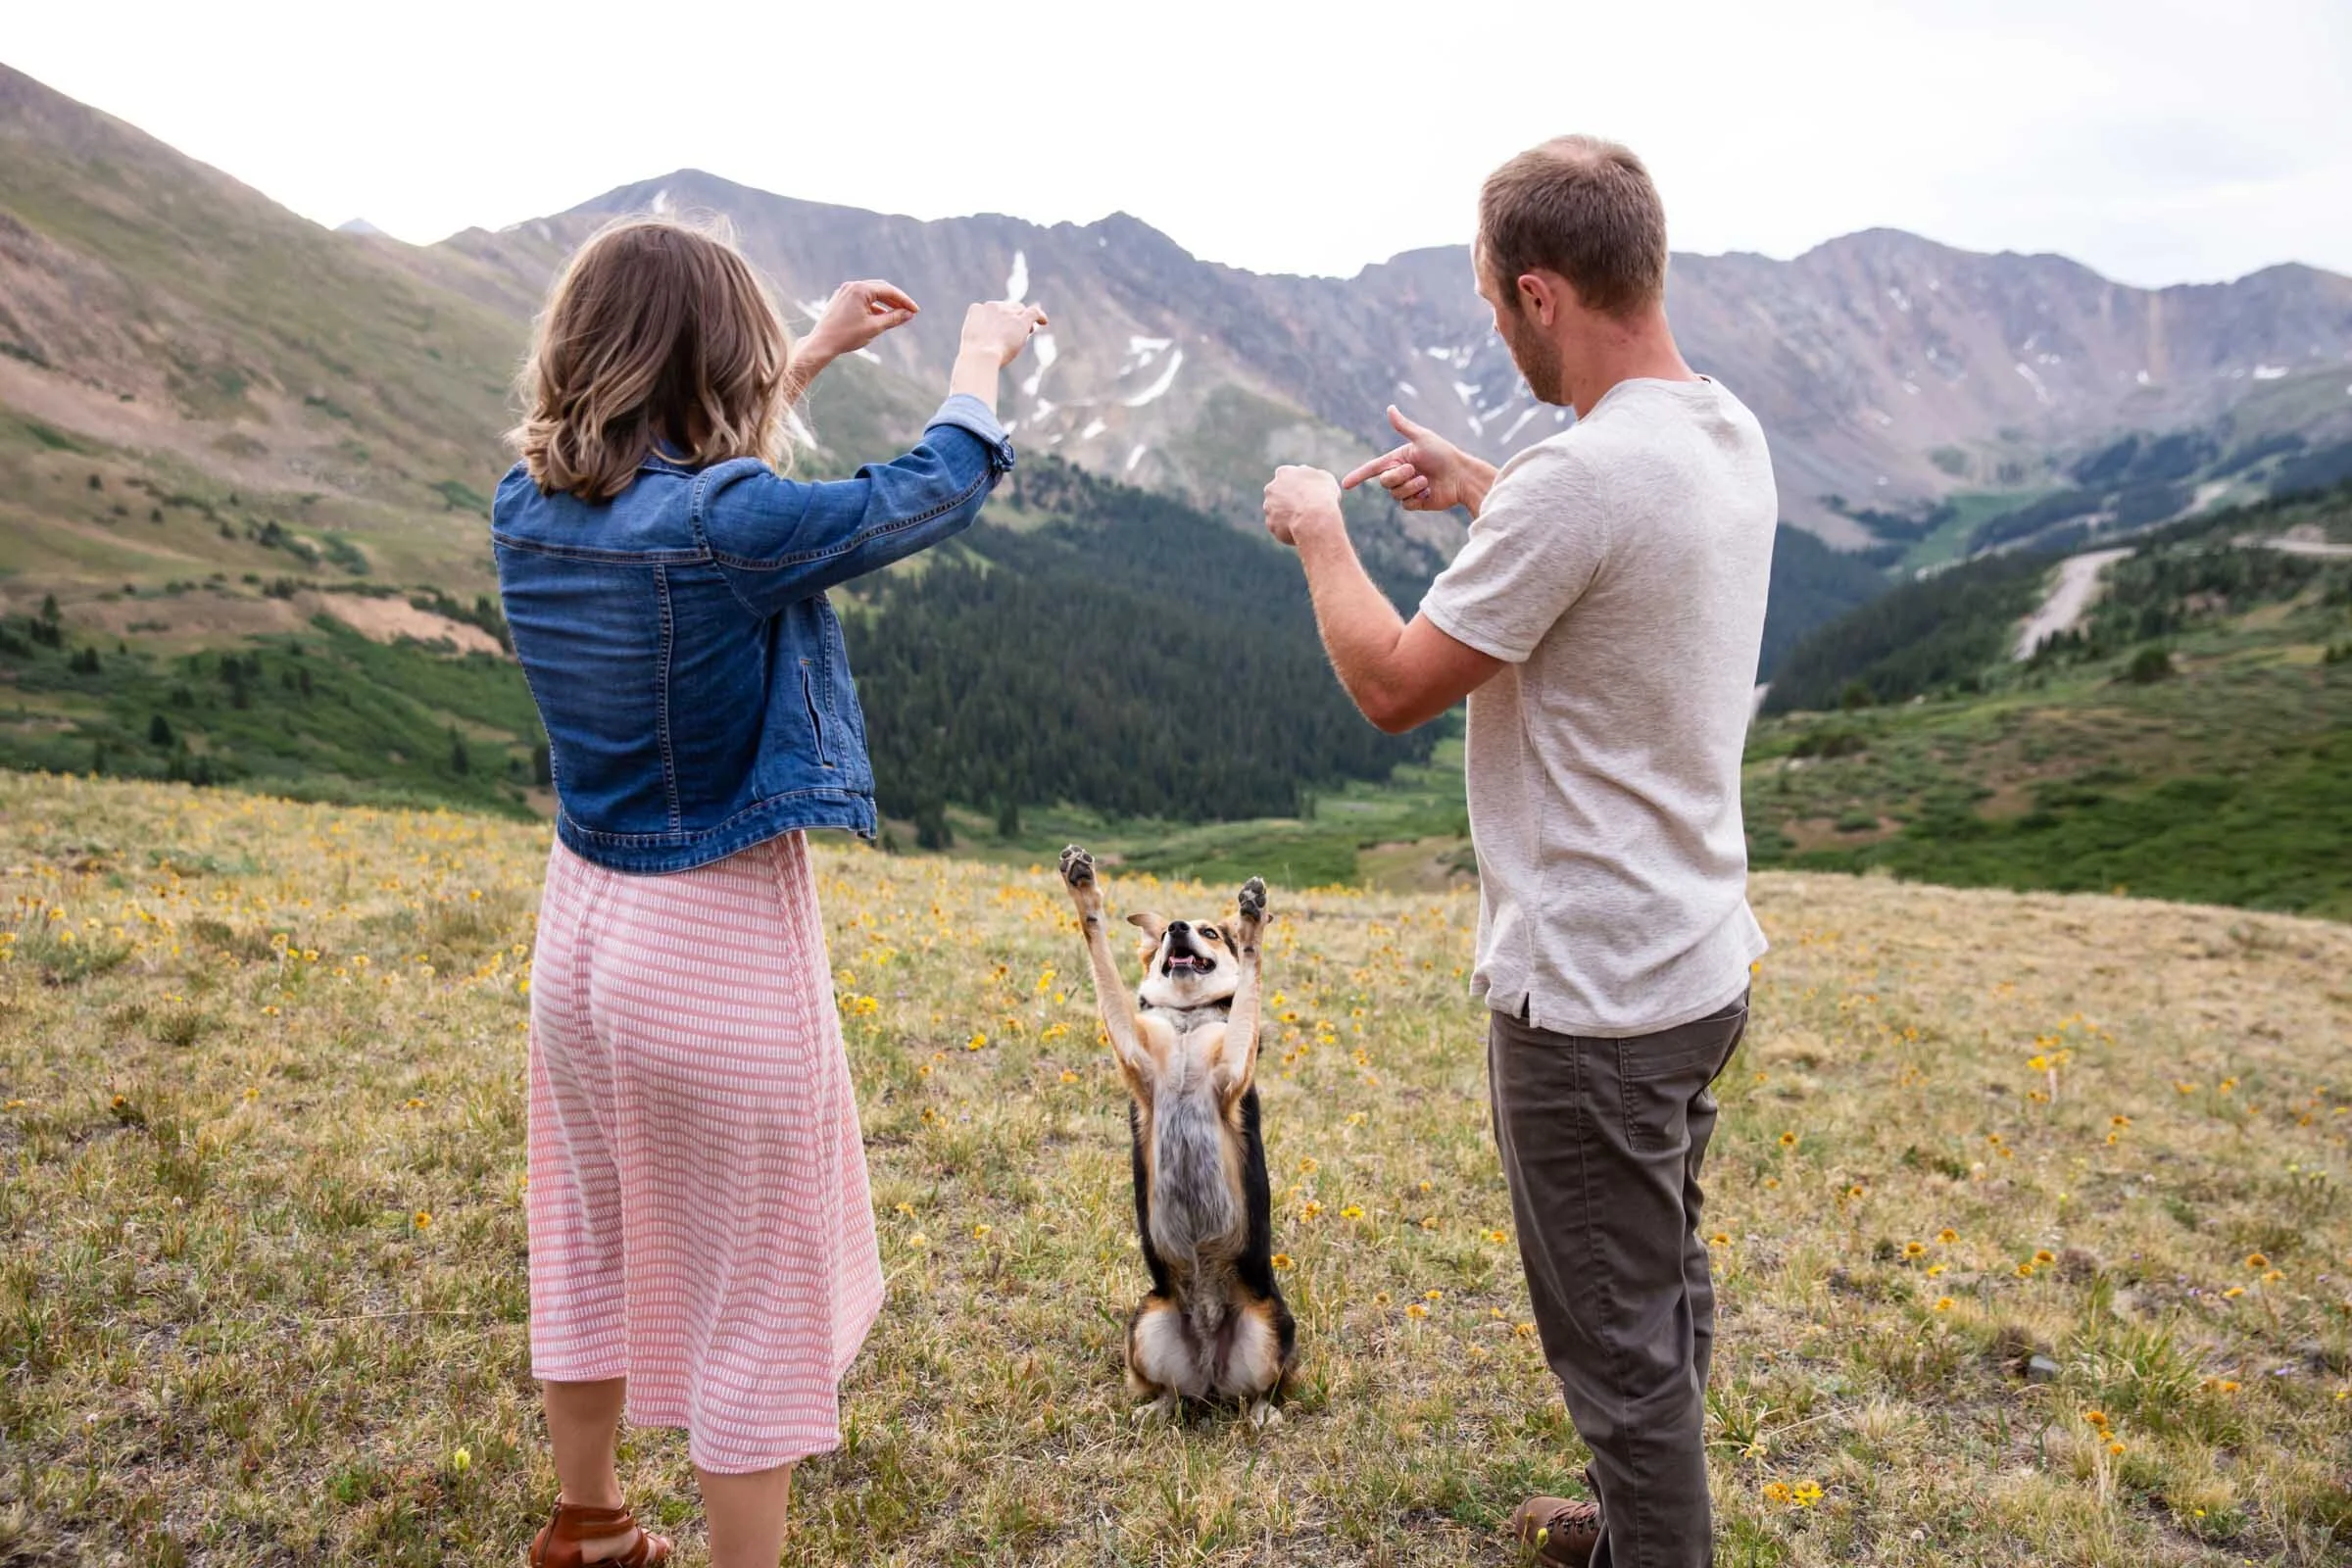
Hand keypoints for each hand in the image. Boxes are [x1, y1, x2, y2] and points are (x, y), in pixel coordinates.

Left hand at [802, 280, 919, 360]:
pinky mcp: (840, 299)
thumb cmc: (847, 335)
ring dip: (885, 304)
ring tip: (897, 315)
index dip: (905, 301)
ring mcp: (845, 291)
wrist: (822, 343)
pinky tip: (881, 317)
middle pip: (881, 289)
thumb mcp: (875, 327)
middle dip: (896, 300)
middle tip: (909, 311)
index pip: (889, 291)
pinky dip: (873, 306)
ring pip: (871, 294)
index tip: (915, 311)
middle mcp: (852, 286)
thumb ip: (894, 318)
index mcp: (861, 289)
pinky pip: (861, 299)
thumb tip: (909, 314)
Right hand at [960, 301, 1049, 367]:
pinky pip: (1033, 312)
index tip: (1000, 329)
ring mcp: (1007, 313)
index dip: (999, 318)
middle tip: (1015, 333)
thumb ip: (980, 338)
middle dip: (1012, 317)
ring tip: (1028, 332)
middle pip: (1007, 307)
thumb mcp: (972, 344)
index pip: (992, 309)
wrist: (981, 355)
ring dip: (1023, 320)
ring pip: (1020, 310)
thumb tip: (985, 347)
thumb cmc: (974, 355)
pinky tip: (1044, 322)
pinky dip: (1040, 316)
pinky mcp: (1021, 321)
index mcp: (977, 310)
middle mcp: (992, 306)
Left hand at [1262, 466, 1342, 547]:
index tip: (1305, 492)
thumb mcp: (1324, 478)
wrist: (1314, 518)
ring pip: (1276, 511)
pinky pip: (1278, 526)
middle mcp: (1271, 488)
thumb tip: (1304, 471)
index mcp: (1284, 473)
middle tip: (1302, 507)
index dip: (1296, 485)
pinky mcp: (1271, 524)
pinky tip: (1299, 530)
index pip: (1286, 476)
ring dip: (1286, 515)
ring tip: (1303, 521)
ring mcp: (1269, 507)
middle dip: (1287, 500)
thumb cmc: (1322, 495)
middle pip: (1277, 493)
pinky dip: (1286, 529)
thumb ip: (1311, 474)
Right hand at [1340, 405, 1490, 513]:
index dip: (1359, 475)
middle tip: (1415, 470)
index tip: (1345, 484)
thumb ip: (1403, 426)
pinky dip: (1416, 498)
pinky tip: (1428, 492)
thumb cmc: (1444, 454)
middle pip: (1385, 482)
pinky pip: (1405, 505)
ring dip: (1411, 486)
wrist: (1461, 476)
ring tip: (1426, 481)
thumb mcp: (1422, 438)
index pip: (1373, 468)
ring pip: (1395, 494)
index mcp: (1398, 459)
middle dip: (1399, 476)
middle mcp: (1401, 475)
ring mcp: (1408, 489)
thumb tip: (1390, 408)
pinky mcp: (1415, 503)